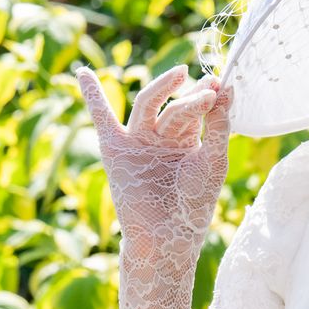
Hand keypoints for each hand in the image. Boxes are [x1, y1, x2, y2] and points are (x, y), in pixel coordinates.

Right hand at [75, 63, 232, 260]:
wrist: (167, 234)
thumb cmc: (195, 202)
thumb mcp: (213, 160)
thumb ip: (218, 126)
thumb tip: (225, 89)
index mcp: (187, 139)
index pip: (197, 108)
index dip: (208, 95)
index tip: (220, 83)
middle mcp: (162, 136)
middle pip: (175, 106)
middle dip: (191, 96)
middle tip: (208, 88)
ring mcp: (138, 140)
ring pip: (149, 104)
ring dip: (163, 87)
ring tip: (181, 74)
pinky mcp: (115, 148)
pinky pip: (102, 118)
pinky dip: (92, 96)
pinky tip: (83, 74)